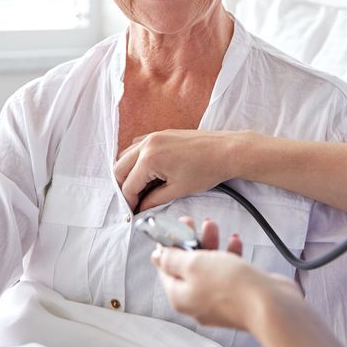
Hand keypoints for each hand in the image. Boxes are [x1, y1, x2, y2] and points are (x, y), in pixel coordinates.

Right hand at [115, 129, 246, 211]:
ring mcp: (153, 136)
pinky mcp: (161, 133)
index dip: (129, 203)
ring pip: (126, 155)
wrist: (226, 151)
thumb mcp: (178, 190)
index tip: (133, 213)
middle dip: (124, 187)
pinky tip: (148, 171)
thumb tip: (140, 208)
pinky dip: (136, 159)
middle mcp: (147, 144)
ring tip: (140, 188)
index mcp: (150, 158)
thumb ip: (154, 201)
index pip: (128, 186)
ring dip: (128, 172)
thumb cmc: (206, 170)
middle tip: (133, 202)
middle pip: (120, 169)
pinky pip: (138, 145)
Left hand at [152, 217, 299, 330]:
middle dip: (190, 240)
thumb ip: (173, 258)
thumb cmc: (232, 287)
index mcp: (180, 296)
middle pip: (187, 266)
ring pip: (208, 267)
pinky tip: (235, 242)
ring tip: (213, 226)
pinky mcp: (237, 296)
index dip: (168, 244)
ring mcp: (218, 300)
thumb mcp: (194, 264)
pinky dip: (229, 255)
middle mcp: (196, 301)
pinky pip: (228, 272)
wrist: (270, 305)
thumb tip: (157, 256)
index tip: (174, 226)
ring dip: (210, 243)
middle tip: (193, 223)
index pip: (164, 268)